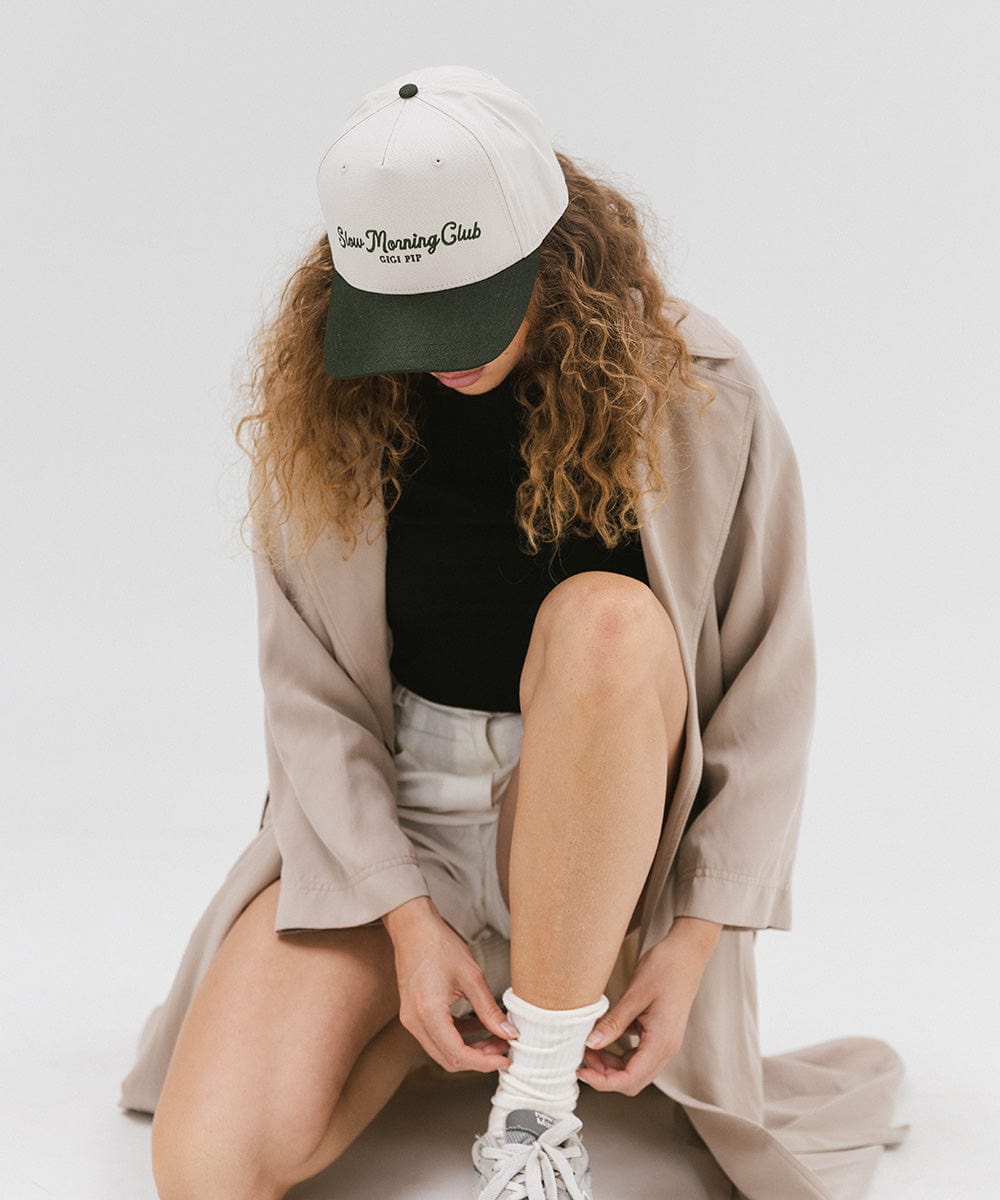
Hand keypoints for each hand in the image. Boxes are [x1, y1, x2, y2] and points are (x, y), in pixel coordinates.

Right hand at [390, 905, 520, 1074]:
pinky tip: (478, 1025)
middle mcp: (415, 1022)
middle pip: (449, 1059)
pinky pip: (437, 1037)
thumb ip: (489, 1009)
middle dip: (479, 1058)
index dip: (485, 1063)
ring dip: (470, 1049)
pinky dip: (458, 1037)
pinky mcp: (412, 1014)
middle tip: (503, 1047)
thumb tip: (509, 1033)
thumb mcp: (471, 976)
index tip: (505, 1060)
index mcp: (429, 1013)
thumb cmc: (438, 944)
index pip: (458, 1055)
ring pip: (443, 1051)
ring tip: (495, 1038)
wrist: (412, 927)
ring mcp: (411, 1020)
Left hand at [575, 922, 719, 1095]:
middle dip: (605, 1075)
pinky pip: (638, 1054)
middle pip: (633, 1080)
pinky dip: (620, 1052)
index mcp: (662, 1043)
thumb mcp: (635, 994)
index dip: (603, 1081)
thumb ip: (614, 1023)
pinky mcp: (661, 1033)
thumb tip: (591, 1044)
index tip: (580, 1071)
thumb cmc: (666, 968)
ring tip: (590, 1046)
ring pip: (635, 1069)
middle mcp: (666, 1048)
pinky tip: (605, 1035)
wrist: (688, 951)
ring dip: (611, 1064)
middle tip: (582, 1056)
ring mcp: (665, 1041)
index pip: (630, 1080)